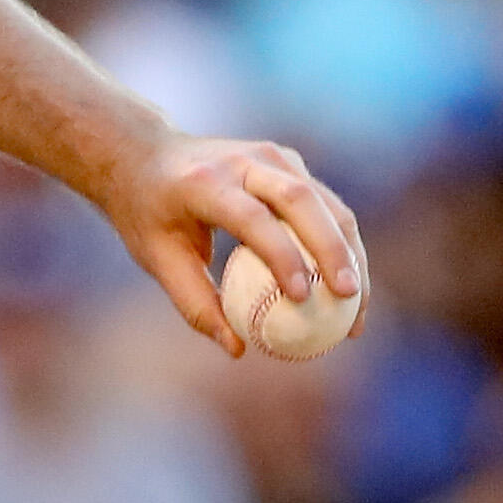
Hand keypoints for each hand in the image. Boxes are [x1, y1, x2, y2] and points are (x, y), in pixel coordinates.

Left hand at [104, 135, 366, 356]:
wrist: (144, 154)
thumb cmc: (148, 214)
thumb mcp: (156, 258)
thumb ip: (194, 302)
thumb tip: (237, 348)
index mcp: (204, 182)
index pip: (252, 217)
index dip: (281, 255)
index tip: (300, 298)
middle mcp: (244, 161)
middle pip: (302, 201)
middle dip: (332, 250)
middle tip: (347, 298)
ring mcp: (272, 157)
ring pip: (325, 201)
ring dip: (349, 249)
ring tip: (358, 302)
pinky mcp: (289, 163)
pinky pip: (326, 204)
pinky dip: (342, 242)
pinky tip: (350, 282)